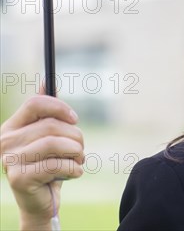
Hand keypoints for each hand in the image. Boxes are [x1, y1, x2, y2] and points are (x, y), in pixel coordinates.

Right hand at [0, 87, 83, 229]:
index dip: (60, 107)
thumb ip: (47, 111)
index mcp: (12, 127)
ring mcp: (10, 160)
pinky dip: (74, 169)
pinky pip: (56, 165)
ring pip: (56, 143)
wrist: (42, 200)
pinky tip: (74, 173)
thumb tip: (46, 80)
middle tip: (80, 149)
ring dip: (77, 153)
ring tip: (78, 161)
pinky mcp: (19, 178)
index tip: (74, 119)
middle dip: (76, 137)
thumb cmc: (49, 164)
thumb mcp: (49, 136)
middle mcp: (5, 141)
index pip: (35, 103)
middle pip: (52, 125)